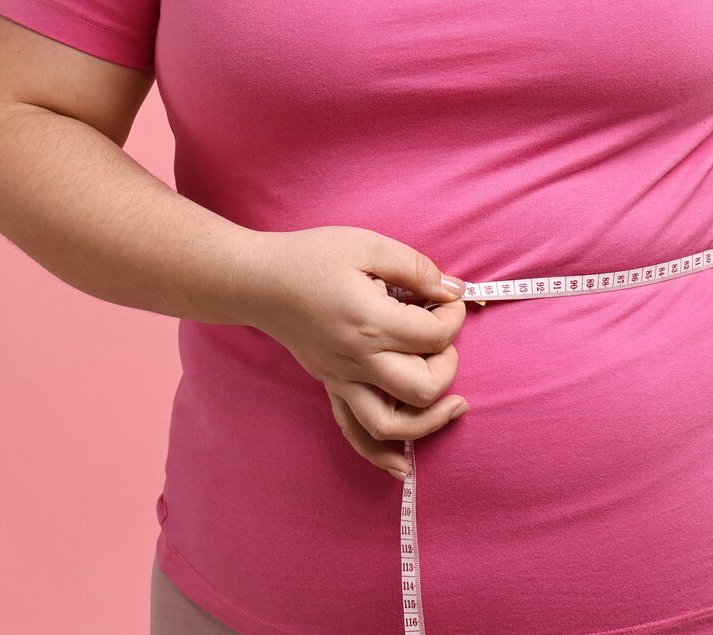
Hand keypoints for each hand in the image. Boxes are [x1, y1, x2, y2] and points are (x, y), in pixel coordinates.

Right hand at [233, 226, 471, 477]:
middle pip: (423, 389)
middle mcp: (359, 360)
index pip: (434, 336)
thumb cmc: (311, 258)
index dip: (453, 315)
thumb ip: (416, 269)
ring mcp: (342, 379)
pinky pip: (355, 432)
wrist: (259, 281)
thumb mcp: (368, 245)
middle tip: (442, 336)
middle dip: (449, 365)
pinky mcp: (332, 385)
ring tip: (453, 406)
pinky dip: (381, 455)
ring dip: (429, 422)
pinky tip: (402, 466)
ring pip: (391, 426)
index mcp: (371, 323)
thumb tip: (454, 291)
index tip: (448, 298)